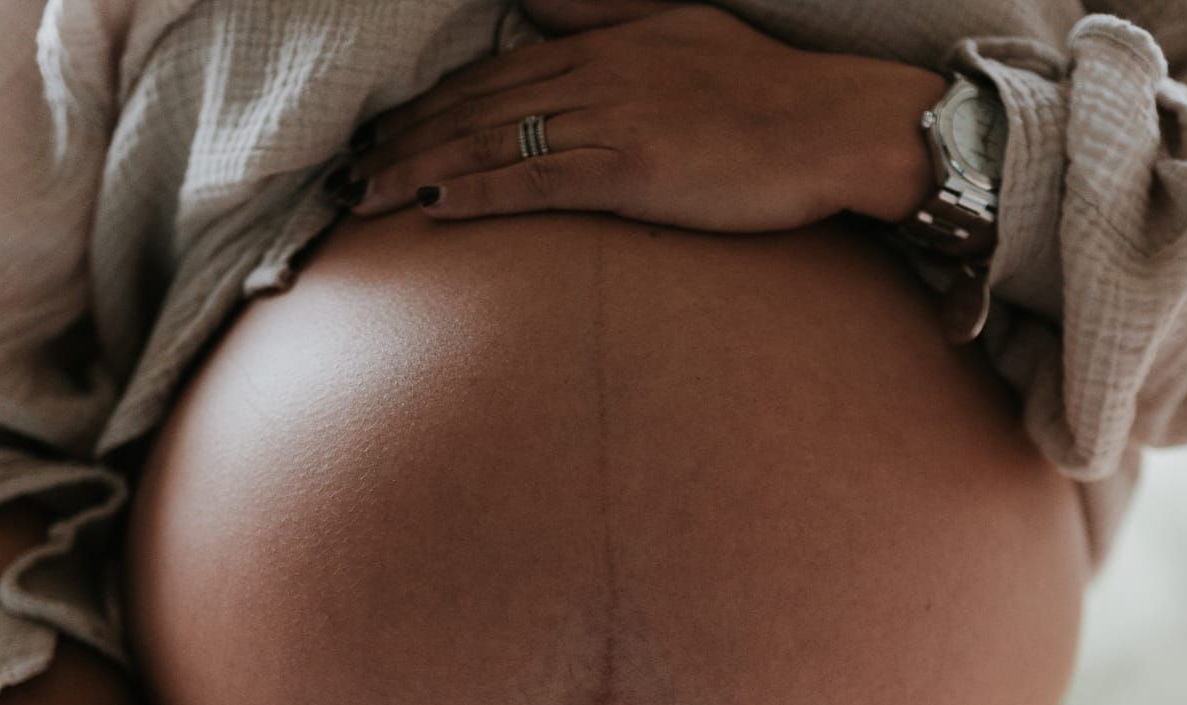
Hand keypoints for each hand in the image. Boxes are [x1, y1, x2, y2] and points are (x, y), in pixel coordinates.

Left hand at [336, 0, 944, 232]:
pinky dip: (477, 189)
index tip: (385, 126)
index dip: (433, 101)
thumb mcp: (681, 24)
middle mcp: (596, 74)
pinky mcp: (632, 171)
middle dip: (406, 133)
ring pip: (492, 140)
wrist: (835, 126)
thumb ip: (602, 11)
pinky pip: (536, 180)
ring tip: (366, 192)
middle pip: (478, 104)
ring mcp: (612, 121)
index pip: (497, 72)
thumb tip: (534, 1)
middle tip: (350, 166)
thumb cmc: (768, 87)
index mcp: (604, 43)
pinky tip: (433, 203)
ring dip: (420, 165)